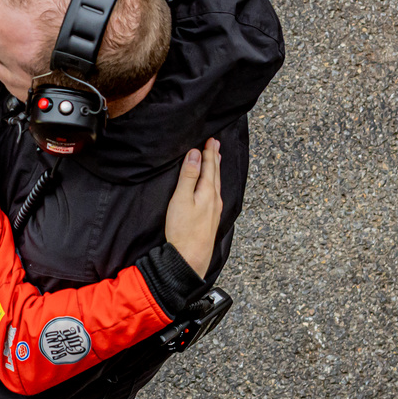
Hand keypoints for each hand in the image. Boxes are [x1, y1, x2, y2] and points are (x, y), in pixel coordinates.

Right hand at [164, 138, 221, 277]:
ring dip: (215, 170)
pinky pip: (215, 194)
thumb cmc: (183, 230)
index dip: (209, 152)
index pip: (210, 166)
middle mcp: (215, 200)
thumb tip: (195, 154)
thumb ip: (188, 176)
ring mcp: (214, 211)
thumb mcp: (181, 199)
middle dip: (215, 158)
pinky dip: (214, 184)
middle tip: (216, 145)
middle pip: (215, 174)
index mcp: (208, 192)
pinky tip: (212, 188)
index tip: (210, 139)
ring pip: (216, 184)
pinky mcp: (211, 220)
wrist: (190, 259)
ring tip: (216, 161)